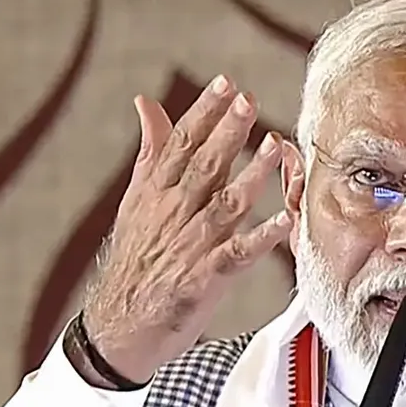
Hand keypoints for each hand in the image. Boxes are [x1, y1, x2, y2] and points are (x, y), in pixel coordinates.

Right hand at [79, 76, 300, 385]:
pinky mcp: (206, 277)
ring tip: (274, 146)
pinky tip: (285, 220)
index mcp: (156, 192)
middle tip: (248, 100)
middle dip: (227, 132)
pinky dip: (262, 237)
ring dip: (251, 175)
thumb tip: (146, 102)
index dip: (204, 112)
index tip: (226, 83)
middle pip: (203, 165)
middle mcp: (174, 213)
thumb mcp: (135, 200)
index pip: (181, 143)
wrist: (119, 323)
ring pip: (225, 203)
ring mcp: (191, 245)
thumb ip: (151, 150)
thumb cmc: (134, 259)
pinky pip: (239, 254)